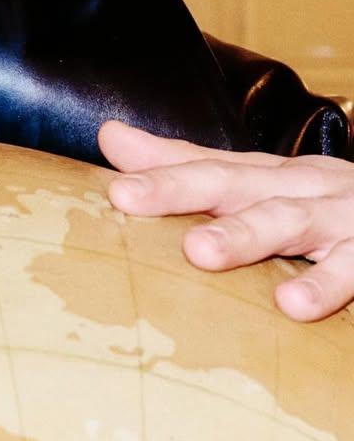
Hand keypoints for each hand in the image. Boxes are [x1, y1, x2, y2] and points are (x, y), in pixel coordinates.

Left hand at [98, 119, 353, 321]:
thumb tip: (110, 137)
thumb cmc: (331, 205)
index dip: (157, 172)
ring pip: (289, 222)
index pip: (205, 167)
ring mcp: (342, 220)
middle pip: (234, 184)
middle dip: (179, 188)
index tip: (109, 182)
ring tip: (199, 252)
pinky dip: (327, 284)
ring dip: (244, 233)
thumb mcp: (263, 184)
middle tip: (127, 198)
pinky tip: (294, 304)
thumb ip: (188, 167)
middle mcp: (302, 189)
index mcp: (271, 176)